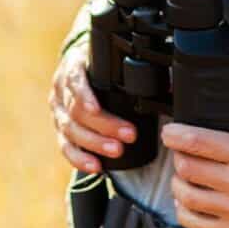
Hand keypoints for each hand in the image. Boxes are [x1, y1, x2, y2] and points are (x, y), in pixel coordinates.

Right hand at [48, 43, 136, 173]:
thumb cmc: (100, 66)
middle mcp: (61, 92)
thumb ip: (134, 70)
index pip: (74, 81)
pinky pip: (66, 148)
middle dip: (103, 125)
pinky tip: (96, 166)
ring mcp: (58, 113)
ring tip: (117, 150)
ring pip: (71, 131)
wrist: (80, 70)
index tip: (97, 109)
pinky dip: (80, 159)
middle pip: (76, 111)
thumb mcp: (111, 60)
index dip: (84, 96)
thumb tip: (170, 84)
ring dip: (95, 143)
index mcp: (72, 68)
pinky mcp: (61, 132)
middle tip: (128, 134)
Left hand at [164, 113, 228, 227]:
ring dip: (177, 183)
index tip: (169, 131)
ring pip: (186, 196)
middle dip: (178, 155)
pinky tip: (187, 203)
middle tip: (181, 151)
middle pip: (186, 167)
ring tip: (183, 176)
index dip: (175, 134)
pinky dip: (184, 212)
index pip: (196, 141)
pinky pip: (197, 225)